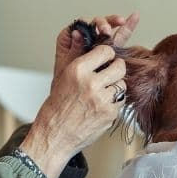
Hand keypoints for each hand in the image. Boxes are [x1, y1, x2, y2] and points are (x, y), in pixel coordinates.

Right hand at [23, 45, 125, 177]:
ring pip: (122, 84)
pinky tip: (101, 106)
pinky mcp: (110, 114)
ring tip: (102, 92)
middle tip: (109, 74)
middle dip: (116, 69)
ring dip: (115, 86)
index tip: (106, 59)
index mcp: (77, 70)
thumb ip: (78, 59)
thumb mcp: (62, 78)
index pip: (106, 51)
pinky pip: (120, 101)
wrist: (54, 137)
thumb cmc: (56, 109)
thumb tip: (86, 40)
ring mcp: (102, 100)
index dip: (107, 55)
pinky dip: (113, 102)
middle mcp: (91, 83)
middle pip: (119, 67)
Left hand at [53, 12, 138, 80]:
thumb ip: (74, 50)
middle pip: (97, 24)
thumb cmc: (65, 86)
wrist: (73, 104)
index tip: (96, 28)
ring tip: (122, 21)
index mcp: (70, 40)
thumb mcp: (67, 67)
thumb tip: (77, 33)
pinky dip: (125, 27)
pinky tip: (133, 19)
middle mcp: (85, 39)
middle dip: (103, 24)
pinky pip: (118, 36)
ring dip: (116, 23)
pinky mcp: (109, 52)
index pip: (81, 25)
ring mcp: (98, 45)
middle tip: (108, 30)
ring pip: (108, 28)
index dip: (89, 23)